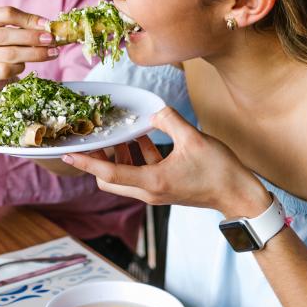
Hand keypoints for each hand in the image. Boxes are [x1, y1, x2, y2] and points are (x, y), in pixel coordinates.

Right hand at [0, 6, 58, 93]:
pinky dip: (20, 67)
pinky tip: (24, 66)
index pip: (5, 14)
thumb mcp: (8, 33)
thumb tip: (48, 26)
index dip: (29, 19)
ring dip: (34, 53)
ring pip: (9, 53)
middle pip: (6, 34)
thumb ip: (24, 27)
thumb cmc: (0, 49)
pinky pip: (7, 69)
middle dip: (32, 37)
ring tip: (51, 53)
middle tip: (51, 40)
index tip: (47, 25)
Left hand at [62, 107, 270, 216]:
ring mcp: (156, 191)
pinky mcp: (164, 187)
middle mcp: (149, 191)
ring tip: (121, 132)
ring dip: (119, 155)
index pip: (108, 173)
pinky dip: (136, 156)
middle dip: (99, 158)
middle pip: (109, 178)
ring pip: (124, 175)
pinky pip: (140, 172)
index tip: (67, 153)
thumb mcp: (193, 139)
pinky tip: (142, 136)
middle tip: (97, 136)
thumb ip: (169, 120)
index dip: (86, 161)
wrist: (238, 195)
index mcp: (152, 182)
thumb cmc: (219, 171)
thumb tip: (154, 111)